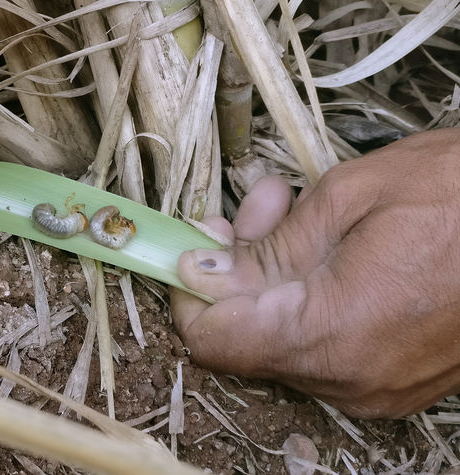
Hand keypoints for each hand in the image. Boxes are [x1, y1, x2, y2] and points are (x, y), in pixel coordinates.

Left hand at [172, 128, 459, 417]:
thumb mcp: (349, 196)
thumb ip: (265, 246)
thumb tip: (199, 270)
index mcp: (333, 333)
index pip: (215, 339)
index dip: (191, 291)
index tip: (191, 245)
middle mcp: (351, 379)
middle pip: (246, 338)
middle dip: (235, 269)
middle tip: (261, 207)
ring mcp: (376, 388)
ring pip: (281, 339)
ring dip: (272, 277)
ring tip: (298, 211)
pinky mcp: (394, 381)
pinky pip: (321, 347)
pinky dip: (307, 299)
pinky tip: (330, 249)